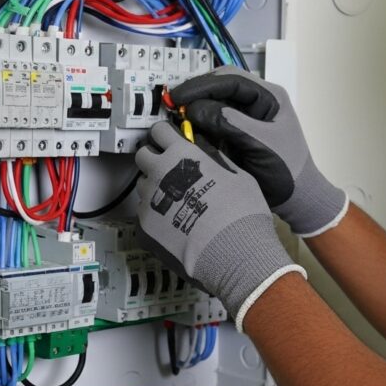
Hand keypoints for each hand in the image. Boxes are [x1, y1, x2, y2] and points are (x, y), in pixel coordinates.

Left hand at [134, 122, 306, 330]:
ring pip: (143, 186)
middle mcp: (159, 174)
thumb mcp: (238, 176)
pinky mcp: (144, 228)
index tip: (171, 140)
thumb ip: (215, 158)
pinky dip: (156, 216)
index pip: (159, 131)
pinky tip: (176, 225)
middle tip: (173, 170)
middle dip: (155, 158)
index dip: (166, 134)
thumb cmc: (242, 214)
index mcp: (181, 155)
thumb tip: (205, 149)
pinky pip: (145, 214)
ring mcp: (148, 202)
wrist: (234, 255)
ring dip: (156, 188)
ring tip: (178, 202)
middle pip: (143, 155)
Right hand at [171, 66, 347, 236]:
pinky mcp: (234, 133)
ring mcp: (244, 117)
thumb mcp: (261, 144)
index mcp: (269, 97)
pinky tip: (185, 130)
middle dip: (195, 93)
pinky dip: (197, 124)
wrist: (296, 198)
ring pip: (213, 102)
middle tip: (171, 103)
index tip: (179, 97)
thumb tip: (195, 109)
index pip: (231, 80)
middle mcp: (256, 101)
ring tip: (175, 116)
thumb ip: (231, 124)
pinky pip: (212, 122)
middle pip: (219, 86)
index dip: (202, 85)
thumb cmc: (287, 171)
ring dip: (194, 108)